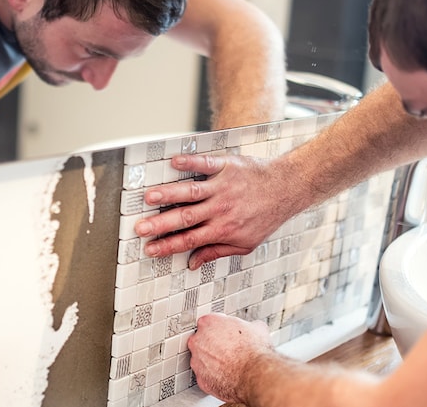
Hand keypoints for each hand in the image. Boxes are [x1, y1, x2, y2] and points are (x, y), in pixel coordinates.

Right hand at [134, 153, 305, 269]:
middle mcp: (220, 209)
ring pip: (190, 192)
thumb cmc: (265, 217)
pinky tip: (174, 162)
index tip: (149, 248)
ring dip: (169, 194)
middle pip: (185, 218)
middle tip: (140, 228)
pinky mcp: (226, 167)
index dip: (167, 246)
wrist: (286, 189)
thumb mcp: (245, 244)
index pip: (189, 240)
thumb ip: (216, 252)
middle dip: (160, 224)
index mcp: (223, 230)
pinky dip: (190, 163)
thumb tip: (192, 263)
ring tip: (149, 197)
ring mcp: (222, 187)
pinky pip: (205, 165)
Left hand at [189, 313, 272, 403]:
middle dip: (213, 344)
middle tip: (228, 349)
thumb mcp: (257, 328)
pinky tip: (226, 376)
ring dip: (212, 362)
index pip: (209, 322)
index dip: (220, 328)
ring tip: (229, 364)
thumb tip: (253, 328)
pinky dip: (214, 377)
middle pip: (201, 340)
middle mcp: (198, 341)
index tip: (227, 333)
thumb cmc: (254, 352)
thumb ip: (248, 326)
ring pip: (202, 360)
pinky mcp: (201, 379)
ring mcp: (197, 361)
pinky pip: (206, 377)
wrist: (255, 375)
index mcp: (208, 323)